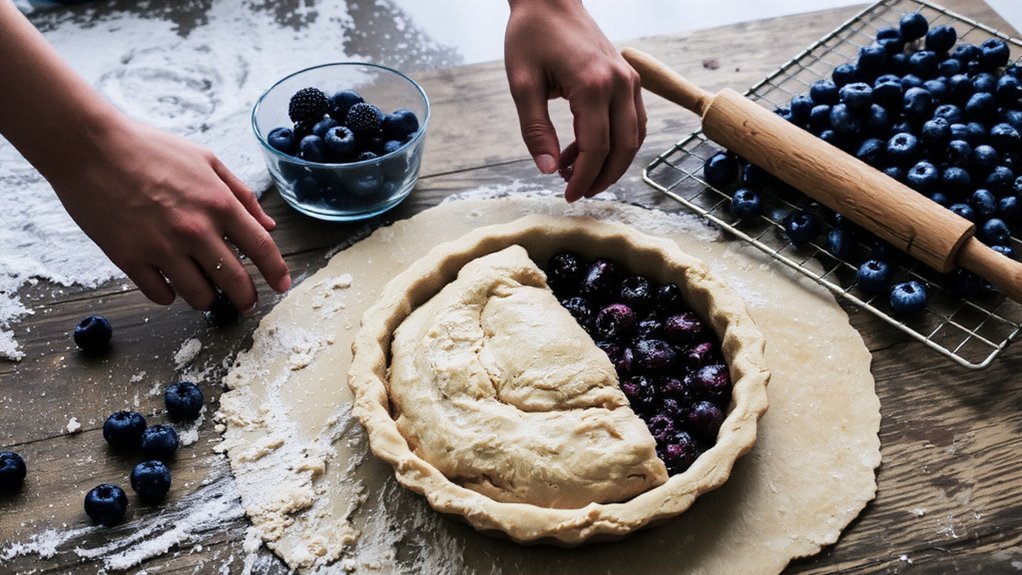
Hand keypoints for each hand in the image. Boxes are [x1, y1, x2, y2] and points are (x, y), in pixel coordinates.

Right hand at [0, 0, 288, 312]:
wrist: (91, 146)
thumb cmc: (150, 148)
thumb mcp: (206, 160)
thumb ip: (240, 194)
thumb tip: (267, 225)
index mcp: (219, 203)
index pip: (262, 248)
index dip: (277, 272)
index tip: (282, 287)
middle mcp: (195, 230)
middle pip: (235, 282)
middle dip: (246, 298)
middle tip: (246, 303)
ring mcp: (162, 247)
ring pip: (200, 296)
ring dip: (207, 298)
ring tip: (204, 290)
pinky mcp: (129, 259)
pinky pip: (161, 295)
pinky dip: (170, 294)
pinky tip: (168, 282)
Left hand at [504, 0, 645, 201]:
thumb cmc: (531, 36)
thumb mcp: (522, 85)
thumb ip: (536, 131)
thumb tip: (549, 171)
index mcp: (592, 85)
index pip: (596, 147)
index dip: (583, 178)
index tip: (567, 195)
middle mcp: (619, 84)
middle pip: (623, 148)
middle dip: (602, 178)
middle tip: (577, 193)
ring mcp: (629, 80)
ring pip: (634, 137)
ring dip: (611, 163)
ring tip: (578, 174)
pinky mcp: (629, 79)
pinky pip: (633, 121)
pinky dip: (616, 143)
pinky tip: (585, 150)